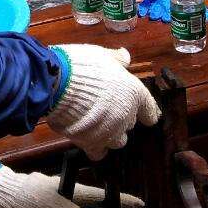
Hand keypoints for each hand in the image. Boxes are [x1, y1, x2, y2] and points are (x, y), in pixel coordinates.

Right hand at [46, 44, 160, 160]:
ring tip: (97, 125)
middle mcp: (126, 115)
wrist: (57, 84)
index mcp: (133, 93)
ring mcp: (110, 132)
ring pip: (118, 141)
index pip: (150, 110)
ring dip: (110, 134)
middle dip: (121, 118)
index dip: (147, 112)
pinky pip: (99, 152)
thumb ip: (116, 59)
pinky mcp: (92, 143)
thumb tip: (125, 57)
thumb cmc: (81, 66)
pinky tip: (87, 138)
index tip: (145, 115)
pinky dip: (95, 147)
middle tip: (106, 108)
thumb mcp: (102, 55)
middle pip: (130, 124)